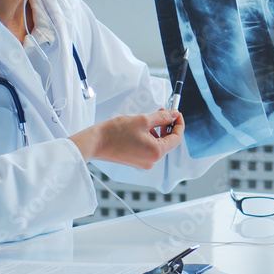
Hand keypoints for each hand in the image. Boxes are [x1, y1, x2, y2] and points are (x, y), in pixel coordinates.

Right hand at [69, 109, 184, 168]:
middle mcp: (152, 160)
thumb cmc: (115, 132)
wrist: (95, 143)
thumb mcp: (142, 120)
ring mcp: (144, 162)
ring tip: (152, 117)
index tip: (176, 113)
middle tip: (164, 111)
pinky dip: (150, 136)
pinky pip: (150, 148)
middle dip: (168, 125)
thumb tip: (173, 114)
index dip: (179, 123)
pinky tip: (144, 127)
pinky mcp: (137, 160)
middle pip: (168, 141)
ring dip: (159, 130)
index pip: (176, 138)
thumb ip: (161, 117)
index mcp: (156, 152)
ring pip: (159, 144)